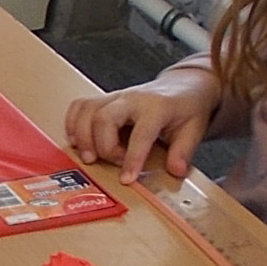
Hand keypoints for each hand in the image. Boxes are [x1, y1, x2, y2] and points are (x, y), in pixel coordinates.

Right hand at [63, 66, 223, 183]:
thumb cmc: (187, 109)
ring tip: (89, 156)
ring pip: (86, 111)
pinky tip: (77, 141)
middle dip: (102, 146)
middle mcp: (131, 99)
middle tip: (111, 162)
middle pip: (103, 118)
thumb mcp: (194, 130)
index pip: (140, 133)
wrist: (182, 86)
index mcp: (156, 107)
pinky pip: (79, 106)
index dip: (132, 158)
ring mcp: (115, 97)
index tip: (126, 179)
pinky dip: (72, 124)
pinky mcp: (104, 99)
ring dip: (82, 137)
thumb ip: (183, 151)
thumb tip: (175, 171)